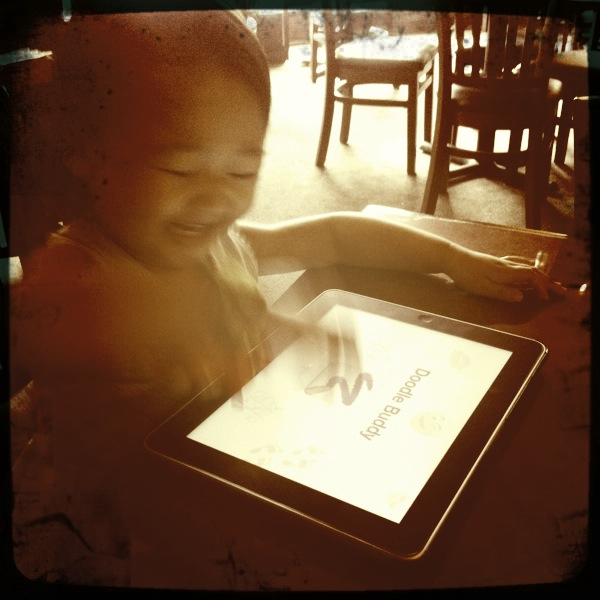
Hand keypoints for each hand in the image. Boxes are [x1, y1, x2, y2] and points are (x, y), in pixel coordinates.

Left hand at [443, 245, 567, 301]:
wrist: (450, 257)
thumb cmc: (465, 274)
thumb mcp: (483, 288)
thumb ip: (502, 292)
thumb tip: (521, 297)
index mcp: (506, 272)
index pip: (532, 277)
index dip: (542, 287)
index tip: (547, 298)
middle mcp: (506, 265)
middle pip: (533, 271)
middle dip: (547, 281)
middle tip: (561, 290)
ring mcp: (500, 262)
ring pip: (525, 266)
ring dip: (539, 274)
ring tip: (547, 281)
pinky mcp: (493, 262)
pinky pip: (517, 263)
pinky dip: (527, 267)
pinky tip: (525, 268)